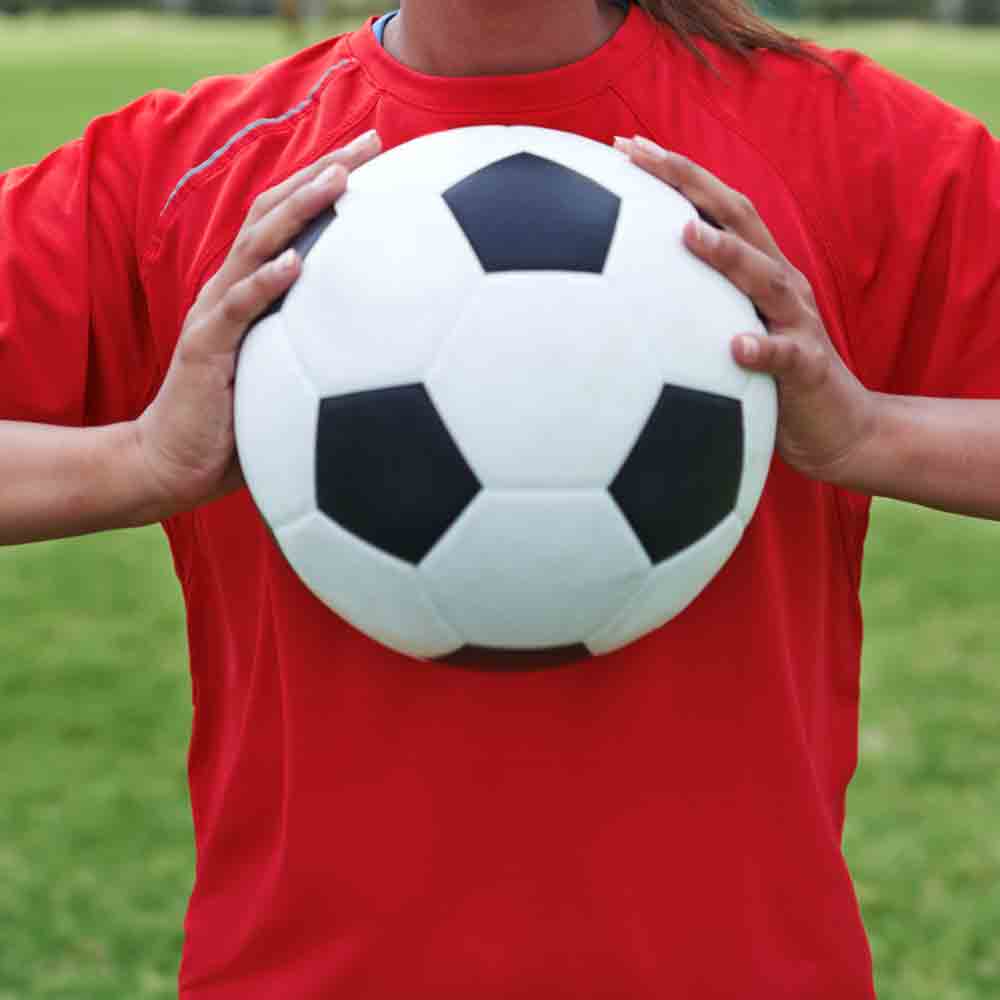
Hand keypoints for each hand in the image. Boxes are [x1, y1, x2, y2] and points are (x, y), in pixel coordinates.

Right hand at [134, 130, 381, 518]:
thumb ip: (322, 347)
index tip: (380, 154)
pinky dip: (266, 283)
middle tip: (372, 142)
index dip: (328, 180)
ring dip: (299, 209)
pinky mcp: (205, 347)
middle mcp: (233, 286)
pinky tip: (299, 263)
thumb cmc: (239, 421)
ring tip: (340, 180)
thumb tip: (390, 346)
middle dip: (323, 170)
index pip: (290, 218)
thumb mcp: (287, 374)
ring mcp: (216, 312)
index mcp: (253, 287)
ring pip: (258, 245)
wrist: (175, 460)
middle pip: (276, 211)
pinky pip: (239, 309)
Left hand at [615, 135, 876, 485]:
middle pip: (738, 218)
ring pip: (765, 279)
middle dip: (688, 181)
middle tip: (638, 154)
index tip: (625, 146)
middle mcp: (780, 283)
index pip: (715, 207)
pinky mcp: (807, 368)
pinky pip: (784, 356)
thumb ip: (693, 307)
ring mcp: (798, 322)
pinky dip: (761, 349)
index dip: (675, 173)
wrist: (839, 426)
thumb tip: (621, 296)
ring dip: (726, 253)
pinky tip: (735, 347)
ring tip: (684, 233)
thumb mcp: (727, 332)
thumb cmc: (771, 381)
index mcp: (758, 270)